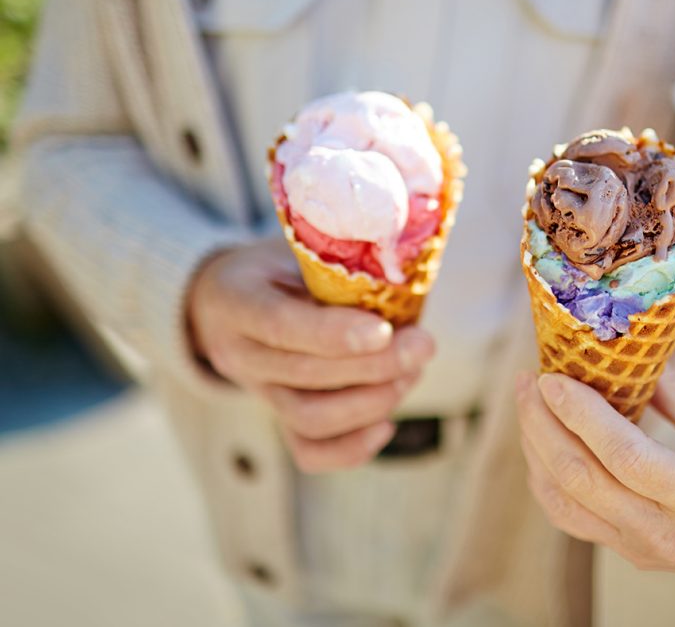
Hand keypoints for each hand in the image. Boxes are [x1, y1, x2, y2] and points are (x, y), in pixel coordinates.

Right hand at [188, 239, 434, 472]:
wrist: (228, 302)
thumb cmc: (277, 266)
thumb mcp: (295, 246)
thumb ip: (336, 261)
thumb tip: (404, 268)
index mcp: (236, 300)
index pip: (280, 325)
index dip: (333, 333)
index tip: (383, 330)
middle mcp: (240, 353)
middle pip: (306, 374)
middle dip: (375, 365)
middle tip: (423, 346)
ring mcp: (259, 391)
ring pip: (310, 418)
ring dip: (372, 402)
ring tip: (412, 373)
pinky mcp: (279, 417)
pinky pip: (309, 451)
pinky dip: (352, 447)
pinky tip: (388, 423)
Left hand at [516, 371, 674, 618]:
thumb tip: (634, 355)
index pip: (625, 457)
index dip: (581, 415)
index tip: (553, 377)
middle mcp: (662, 532)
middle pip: (579, 479)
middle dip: (541, 425)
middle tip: (527, 380)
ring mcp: (640, 548)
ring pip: (564, 502)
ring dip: (536, 449)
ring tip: (529, 404)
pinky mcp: (628, 552)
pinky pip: (571, 517)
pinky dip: (546, 478)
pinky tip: (543, 444)